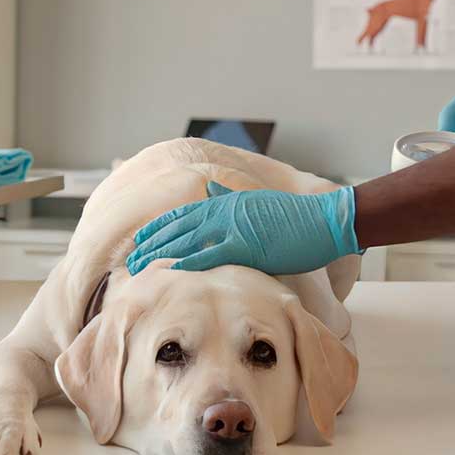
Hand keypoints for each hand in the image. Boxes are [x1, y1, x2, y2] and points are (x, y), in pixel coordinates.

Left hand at [126, 182, 360, 275]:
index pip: (182, 214)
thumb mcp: (256, 199)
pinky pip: (212, 253)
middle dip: (151, 243)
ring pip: (187, 239)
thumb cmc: (295, 216)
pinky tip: (171, 268)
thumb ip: (229, 195)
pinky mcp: (248, 244)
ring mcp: (235, 227)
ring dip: (160, 253)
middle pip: (177, 227)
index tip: (139, 240)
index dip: (158, 228)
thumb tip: (211, 186)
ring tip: (138, 266)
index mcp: (225, 202)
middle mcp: (224, 211)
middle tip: (129, 259)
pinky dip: (190, 260)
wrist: (324, 220)